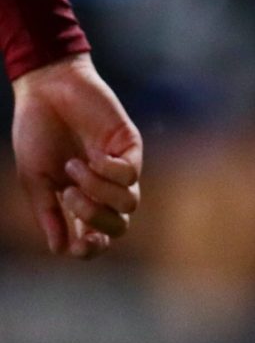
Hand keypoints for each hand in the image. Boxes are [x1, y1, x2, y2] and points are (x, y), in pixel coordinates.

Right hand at [12, 54, 141, 258]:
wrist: (47, 92)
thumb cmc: (37, 133)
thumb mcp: (36, 179)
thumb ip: (49, 213)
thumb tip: (60, 249)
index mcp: (79, 200)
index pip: (98, 238)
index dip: (91, 249)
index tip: (75, 243)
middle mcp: (104, 188)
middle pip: (120, 226)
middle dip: (96, 221)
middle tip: (70, 197)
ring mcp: (119, 167)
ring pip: (129, 203)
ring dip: (97, 192)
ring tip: (73, 167)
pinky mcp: (129, 146)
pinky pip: (131, 173)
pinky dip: (108, 171)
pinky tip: (91, 157)